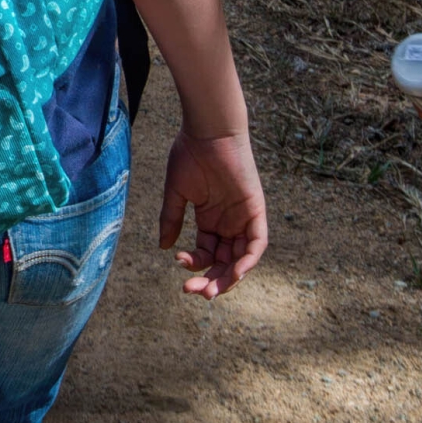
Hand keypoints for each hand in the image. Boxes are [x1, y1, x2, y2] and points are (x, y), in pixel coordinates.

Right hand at [159, 128, 266, 298]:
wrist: (207, 131)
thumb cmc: (190, 155)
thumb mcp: (177, 193)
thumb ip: (171, 220)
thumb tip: (164, 248)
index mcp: (210, 219)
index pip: (206, 253)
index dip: (194, 264)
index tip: (178, 263)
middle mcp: (229, 222)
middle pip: (223, 261)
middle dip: (210, 280)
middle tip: (194, 291)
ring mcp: (243, 217)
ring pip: (241, 258)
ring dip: (228, 277)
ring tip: (211, 290)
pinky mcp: (255, 211)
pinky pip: (257, 244)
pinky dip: (248, 261)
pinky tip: (234, 274)